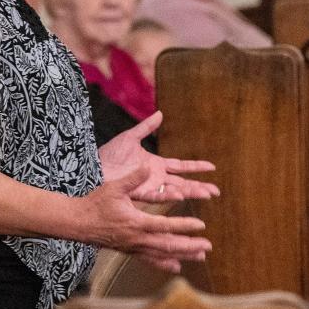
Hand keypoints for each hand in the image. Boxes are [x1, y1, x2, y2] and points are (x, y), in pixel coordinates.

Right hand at [82, 165, 211, 272]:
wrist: (77, 223)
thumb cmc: (95, 203)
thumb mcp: (114, 187)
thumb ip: (133, 178)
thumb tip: (147, 167)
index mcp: (136, 223)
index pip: (165, 226)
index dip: (184, 226)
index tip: (201, 226)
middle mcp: (137, 239)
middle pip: (168, 245)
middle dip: (189, 246)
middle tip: (208, 247)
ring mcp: (133, 247)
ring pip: (162, 254)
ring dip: (182, 255)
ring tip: (200, 257)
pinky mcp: (129, 250)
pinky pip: (150, 259)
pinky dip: (165, 263)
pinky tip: (176, 267)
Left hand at [98, 110, 218, 202]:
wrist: (92, 167)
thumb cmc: (108, 155)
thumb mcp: (130, 137)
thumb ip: (146, 127)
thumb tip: (160, 114)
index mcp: (156, 165)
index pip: (181, 166)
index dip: (196, 167)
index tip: (212, 167)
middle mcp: (155, 177)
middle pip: (183, 182)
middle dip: (200, 186)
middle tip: (217, 191)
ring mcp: (149, 186)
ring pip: (175, 190)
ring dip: (191, 192)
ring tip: (207, 194)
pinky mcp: (139, 192)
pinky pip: (157, 194)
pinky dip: (169, 194)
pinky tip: (181, 195)